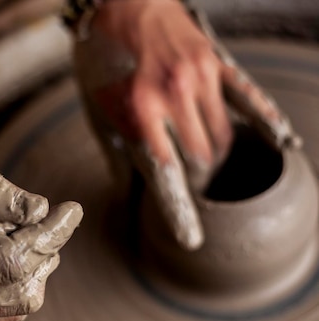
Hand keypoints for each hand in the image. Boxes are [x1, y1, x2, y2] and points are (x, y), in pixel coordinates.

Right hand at [0, 145, 82, 320]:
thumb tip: (39, 210)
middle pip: (23, 291)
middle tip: (47, 219)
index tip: (70, 209)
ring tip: (18, 232)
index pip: (14, 260)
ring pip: (16, 306)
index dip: (52, 234)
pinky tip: (0, 251)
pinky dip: (12, 281)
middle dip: (46, 251)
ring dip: (32, 268)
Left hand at [72, 0, 298, 249]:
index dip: (181, 211)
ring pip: (223, 137)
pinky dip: (265, 121)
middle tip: (191, 181)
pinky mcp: (216, 63)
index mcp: (138, 115)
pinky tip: (281, 142)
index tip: (192, 240)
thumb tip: (123, 192)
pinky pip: (249, 97)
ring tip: (208, 161)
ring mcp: (198, 79)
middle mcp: (171, 99)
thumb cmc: (103, 61)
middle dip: (198, 179)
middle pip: (202, 161)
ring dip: (217, 157)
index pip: (167, 175)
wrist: (120, 3)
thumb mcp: (97, 110)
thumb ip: (115, 154)